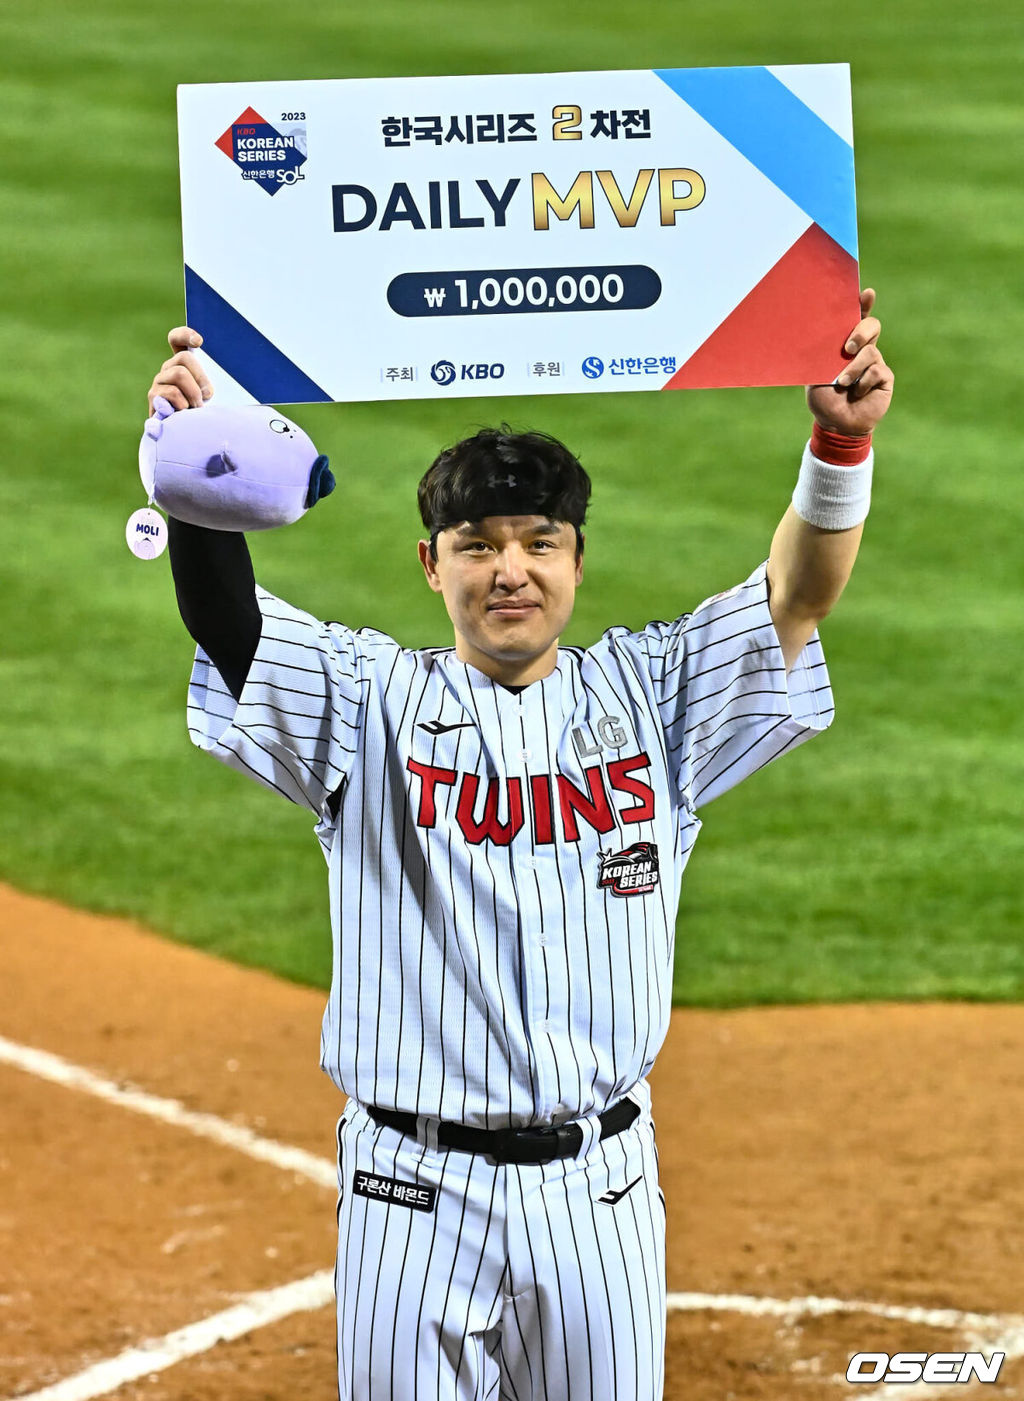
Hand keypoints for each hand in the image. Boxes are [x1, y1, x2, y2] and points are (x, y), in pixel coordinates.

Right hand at [147, 327, 213, 412]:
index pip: (176, 339)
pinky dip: (183, 404)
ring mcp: (159, 382)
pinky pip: (170, 392)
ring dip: (194, 393)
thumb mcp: (217, 398)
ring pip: (179, 374)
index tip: (199, 342)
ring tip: (196, 408)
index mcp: (183, 364)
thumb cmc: (208, 417)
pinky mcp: (153, 397)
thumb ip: (214, 385)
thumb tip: (213, 385)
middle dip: (201, 376)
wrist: (192, 442)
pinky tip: (183, 413)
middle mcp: (169, 369)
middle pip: (184, 358)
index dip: (185, 335)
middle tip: (209, 395)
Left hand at [806, 288, 893, 436]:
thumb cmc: (823, 398)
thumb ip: (822, 356)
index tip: (866, 293)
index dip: (863, 304)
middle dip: (861, 332)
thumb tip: (821, 334)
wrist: (835, 424)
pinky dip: (863, 383)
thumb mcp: (815, 374)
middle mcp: (863, 350)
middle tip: (848, 348)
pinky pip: (877, 371)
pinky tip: (857, 393)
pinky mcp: (885, 378)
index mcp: (845, 344)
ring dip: (853, 369)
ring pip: (870, 352)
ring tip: (842, 384)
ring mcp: (876, 363)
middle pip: (872, 326)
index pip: (856, 319)